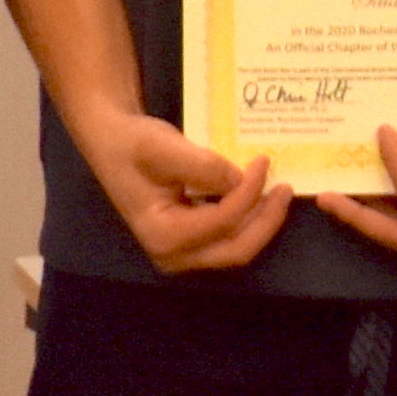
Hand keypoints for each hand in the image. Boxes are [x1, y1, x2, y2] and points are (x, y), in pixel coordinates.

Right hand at [67, 104, 291, 274]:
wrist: (112, 140)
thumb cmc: (132, 143)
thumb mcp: (162, 147)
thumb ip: (203, 167)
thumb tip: (243, 181)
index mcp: (162, 235)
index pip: (222, 222)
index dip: (249, 193)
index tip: (264, 161)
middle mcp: (172, 254)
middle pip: (236, 249)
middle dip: (266, 221)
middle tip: (285, 189)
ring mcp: (182, 253)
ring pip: (237, 247)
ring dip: (261, 222)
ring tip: (277, 192)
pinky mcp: (190, 243)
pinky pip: (229, 238)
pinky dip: (248, 219)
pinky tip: (259, 197)